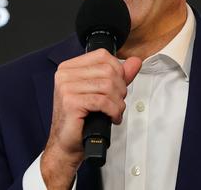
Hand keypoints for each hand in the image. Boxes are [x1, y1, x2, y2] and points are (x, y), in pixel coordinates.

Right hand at [40, 49, 141, 188]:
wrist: (66, 144)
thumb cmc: (80, 119)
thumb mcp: (100, 92)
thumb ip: (118, 75)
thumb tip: (135, 61)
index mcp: (69, 68)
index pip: (102, 56)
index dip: (118, 70)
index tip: (118, 85)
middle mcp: (65, 75)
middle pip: (108, 70)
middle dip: (120, 88)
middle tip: (117, 102)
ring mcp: (66, 87)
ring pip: (107, 86)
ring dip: (118, 102)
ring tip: (115, 111)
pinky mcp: (71, 102)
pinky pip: (103, 101)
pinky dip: (113, 110)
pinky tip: (112, 117)